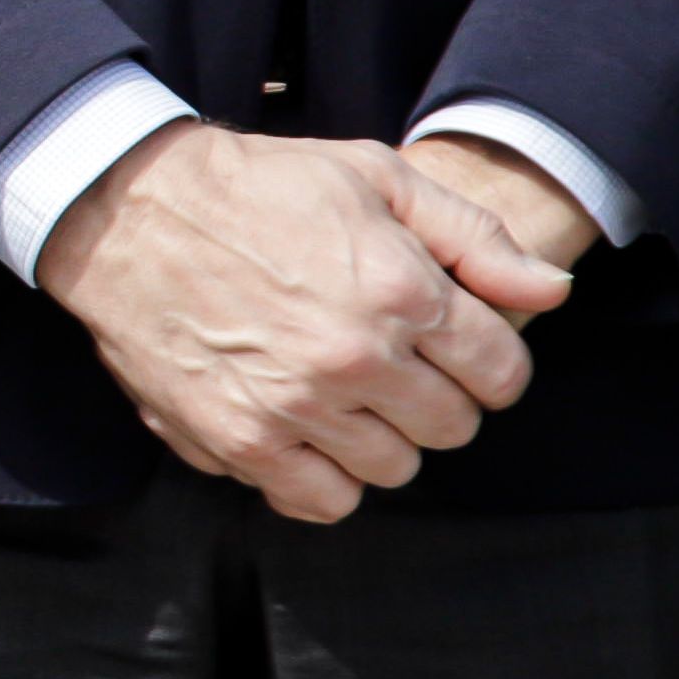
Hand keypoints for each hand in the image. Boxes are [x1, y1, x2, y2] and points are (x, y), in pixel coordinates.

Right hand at [36, 120, 570, 521]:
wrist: (124, 208)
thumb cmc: (257, 187)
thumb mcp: (375, 176)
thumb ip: (476, 236)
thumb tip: (554, 292)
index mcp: (402, 291)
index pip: (502, 375)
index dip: (485, 360)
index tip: (449, 344)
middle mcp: (357, 358)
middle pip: (453, 429)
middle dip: (434, 396)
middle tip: (390, 362)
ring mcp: (297, 407)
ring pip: (394, 469)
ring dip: (379, 436)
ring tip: (340, 392)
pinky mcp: (240, 441)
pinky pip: (323, 501)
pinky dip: (325, 477)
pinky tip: (306, 432)